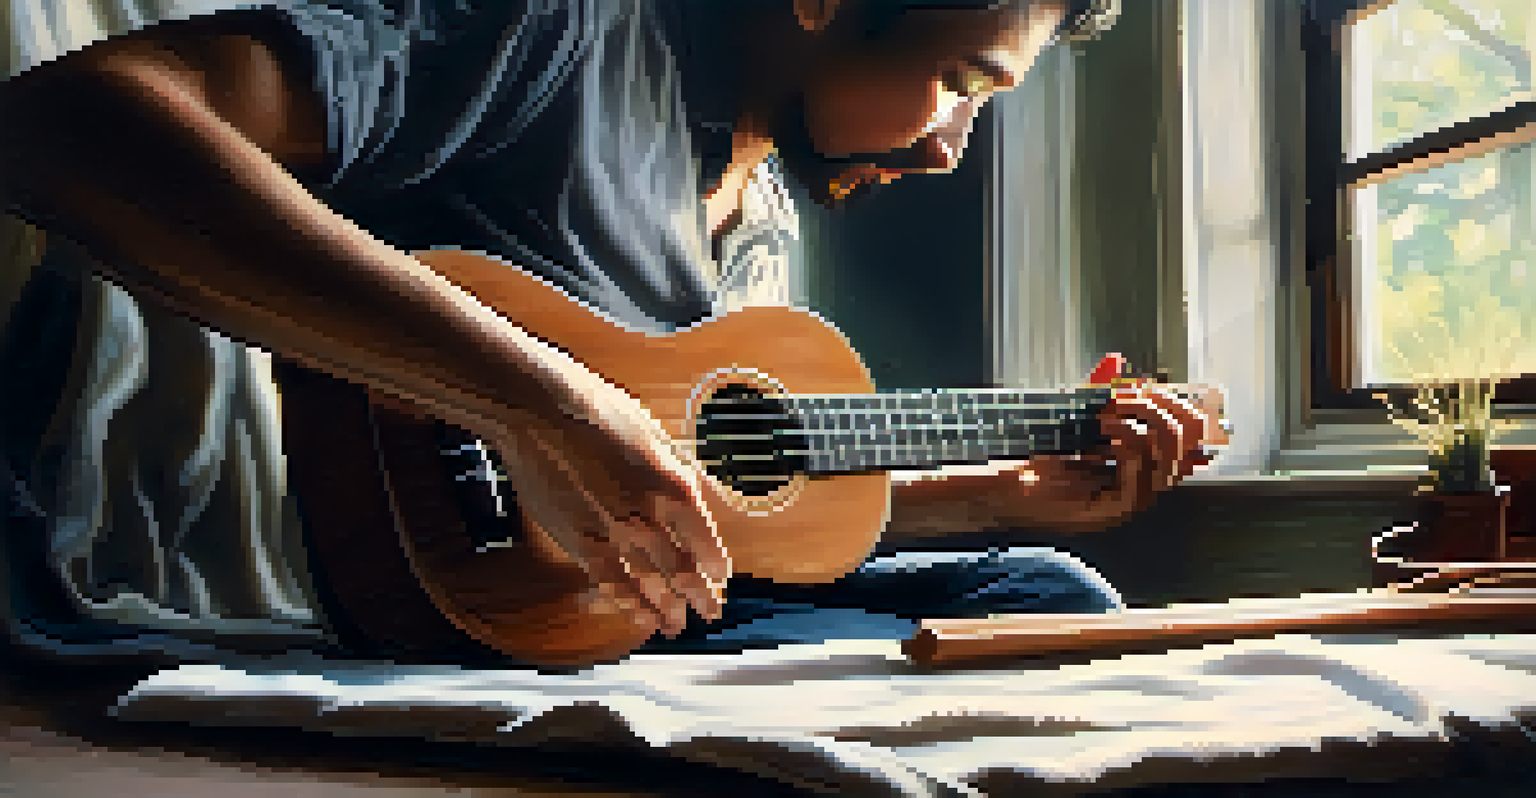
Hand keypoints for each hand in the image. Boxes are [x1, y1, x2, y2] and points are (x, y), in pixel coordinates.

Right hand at [484, 369, 728, 638]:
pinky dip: (628, 604)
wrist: (541, 409)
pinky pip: (609, 582)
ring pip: (648, 584)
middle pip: (682, 571)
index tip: (721, 576)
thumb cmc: (598, 411)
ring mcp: (612, 531)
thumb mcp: (656, 433)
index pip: (706, 541)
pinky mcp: (578, 539)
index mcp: (673, 485)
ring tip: (677, 625)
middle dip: (700, 597)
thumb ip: (682, 469)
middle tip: (710, 612)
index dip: (717, 566)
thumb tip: (708, 491)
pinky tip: (639, 617)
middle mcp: (647, 515)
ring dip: (666, 609)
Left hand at [1005, 354, 1228, 532]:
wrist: (1007, 487)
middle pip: (1186, 445)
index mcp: (1145, 463)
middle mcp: (1145, 485)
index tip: (1154, 387)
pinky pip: (1140, 473)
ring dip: (1140, 421)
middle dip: (1160, 409)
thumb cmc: (1040, 454)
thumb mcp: (1076, 416)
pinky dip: (1127, 442)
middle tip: (1125, 396)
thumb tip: (1116, 360)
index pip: (1193, 439)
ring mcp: (1132, 501)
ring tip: (1107, 412)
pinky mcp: (1113, 510)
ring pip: (1167, 458)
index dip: (1185, 409)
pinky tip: (1105, 429)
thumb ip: (1098, 390)